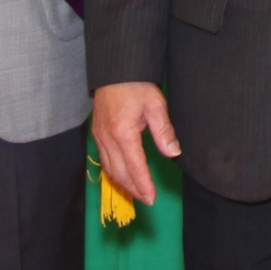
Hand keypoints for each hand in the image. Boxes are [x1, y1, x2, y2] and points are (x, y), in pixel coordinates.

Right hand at [90, 82, 179, 209]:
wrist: (115, 70)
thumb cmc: (136, 85)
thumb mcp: (156, 105)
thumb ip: (164, 131)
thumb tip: (173, 153)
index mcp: (123, 133)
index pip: (135, 167)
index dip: (143, 184)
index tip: (151, 198)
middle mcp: (107, 138)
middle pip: (119, 172)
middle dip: (133, 189)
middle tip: (147, 200)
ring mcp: (99, 136)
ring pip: (109, 168)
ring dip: (123, 183)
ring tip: (137, 192)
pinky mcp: (97, 133)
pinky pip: (104, 159)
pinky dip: (114, 172)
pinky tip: (123, 176)